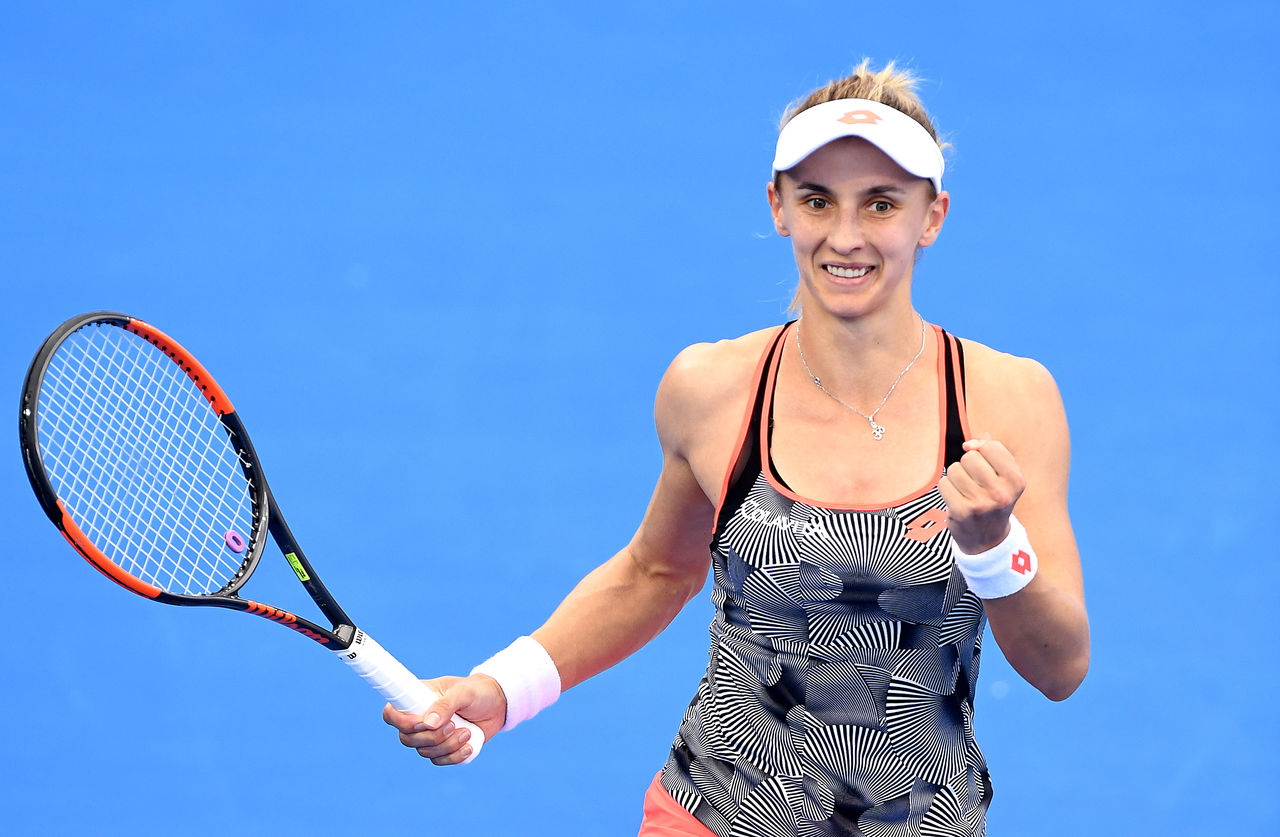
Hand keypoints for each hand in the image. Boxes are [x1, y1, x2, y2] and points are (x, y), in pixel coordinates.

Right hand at [383, 674, 506, 765]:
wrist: (498, 704)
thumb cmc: (478, 692)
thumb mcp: (464, 692)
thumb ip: (446, 704)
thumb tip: (429, 723)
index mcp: (417, 698)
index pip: (392, 713)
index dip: (401, 722)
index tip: (423, 722)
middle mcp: (419, 718)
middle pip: (406, 739)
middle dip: (431, 738)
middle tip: (453, 726)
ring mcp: (430, 735)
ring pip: (424, 752)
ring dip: (447, 746)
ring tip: (467, 732)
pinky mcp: (443, 748)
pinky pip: (439, 761)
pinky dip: (454, 757)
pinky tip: (469, 746)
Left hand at [938, 434, 1025, 553]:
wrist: (989, 540)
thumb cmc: (993, 500)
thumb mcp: (1003, 477)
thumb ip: (991, 451)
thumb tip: (970, 443)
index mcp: (1016, 480)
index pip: (991, 446)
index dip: (982, 450)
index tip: (984, 463)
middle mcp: (1001, 493)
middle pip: (970, 457)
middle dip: (968, 466)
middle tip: (974, 483)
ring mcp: (981, 504)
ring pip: (954, 469)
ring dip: (956, 477)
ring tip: (965, 492)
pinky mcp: (961, 512)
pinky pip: (943, 483)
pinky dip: (946, 489)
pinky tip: (956, 499)